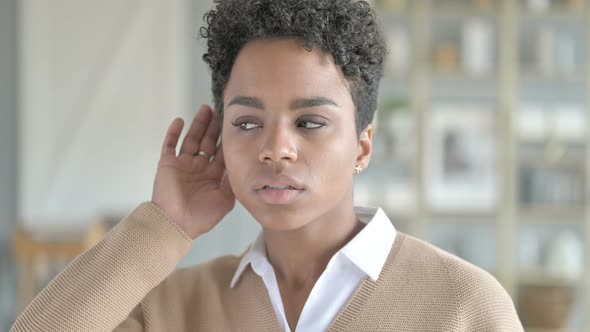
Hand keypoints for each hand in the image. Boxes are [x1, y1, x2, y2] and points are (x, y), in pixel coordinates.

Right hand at [151, 105, 234, 238]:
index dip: (227, 138)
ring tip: (205, 109)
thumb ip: (233, 181)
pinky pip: (169, 144)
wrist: (176, 224)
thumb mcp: (225, 199)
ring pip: (192, 139)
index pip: (222, 152)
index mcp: (213, 175)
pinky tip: (180, 120)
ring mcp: (183, 164)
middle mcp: (199, 167)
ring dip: (198, 124)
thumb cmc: (201, 217)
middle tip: (220, 110)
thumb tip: (244, 165)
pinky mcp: (168, 164)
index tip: (234, 124)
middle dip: (214, 127)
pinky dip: (174, 132)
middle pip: (208, 141)